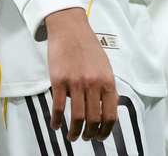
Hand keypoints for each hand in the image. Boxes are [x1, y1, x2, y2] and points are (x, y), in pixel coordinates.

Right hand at [44, 7, 117, 141]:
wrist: (70, 28)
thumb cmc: (88, 47)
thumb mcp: (105, 66)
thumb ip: (108, 86)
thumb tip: (111, 106)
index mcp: (108, 81)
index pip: (111, 115)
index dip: (106, 131)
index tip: (101, 137)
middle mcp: (94, 83)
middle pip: (93, 120)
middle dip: (89, 135)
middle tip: (85, 139)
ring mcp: (76, 82)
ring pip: (77, 117)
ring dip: (74, 133)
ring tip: (72, 137)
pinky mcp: (59, 80)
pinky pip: (58, 108)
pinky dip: (56, 121)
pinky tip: (55, 126)